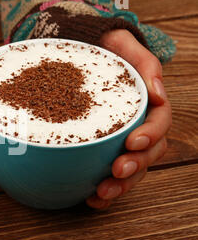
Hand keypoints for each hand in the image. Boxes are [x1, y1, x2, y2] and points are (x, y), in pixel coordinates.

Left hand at [87, 29, 171, 208]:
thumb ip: (143, 61)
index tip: (132, 142)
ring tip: (101, 193)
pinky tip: (89, 197)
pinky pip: (107, 173)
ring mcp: (120, 139)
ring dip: (120, 185)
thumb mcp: (121, 42)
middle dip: (135, 166)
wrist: (80, 52)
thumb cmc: (103, 47)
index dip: (150, 135)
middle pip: (148, 152)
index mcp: (147, 102)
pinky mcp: (102, 149)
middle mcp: (138, 124)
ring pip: (131, 168)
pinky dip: (102, 189)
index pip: (159, 123)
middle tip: (116, 172)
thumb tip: (159, 93)